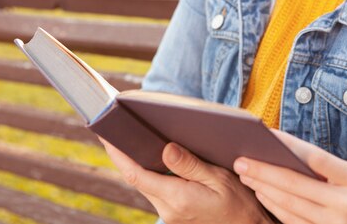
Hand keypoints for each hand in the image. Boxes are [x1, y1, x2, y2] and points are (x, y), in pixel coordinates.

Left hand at [102, 139, 273, 223]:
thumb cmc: (239, 204)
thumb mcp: (219, 179)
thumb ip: (190, 165)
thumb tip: (166, 149)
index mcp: (178, 198)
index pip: (137, 174)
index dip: (119, 154)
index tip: (107, 137)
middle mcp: (168, 210)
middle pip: (137, 178)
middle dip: (126, 155)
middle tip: (117, 130)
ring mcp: (169, 215)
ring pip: (145, 184)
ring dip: (138, 163)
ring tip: (133, 138)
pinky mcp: (174, 214)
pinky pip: (156, 190)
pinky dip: (151, 173)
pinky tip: (155, 158)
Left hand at [233, 130, 346, 223]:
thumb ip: (326, 168)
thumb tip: (284, 151)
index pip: (315, 157)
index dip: (288, 145)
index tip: (265, 136)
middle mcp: (345, 203)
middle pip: (294, 184)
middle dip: (263, 171)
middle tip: (240, 161)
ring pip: (289, 205)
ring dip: (263, 189)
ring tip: (246, 176)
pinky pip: (292, 221)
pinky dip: (274, 207)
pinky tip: (262, 194)